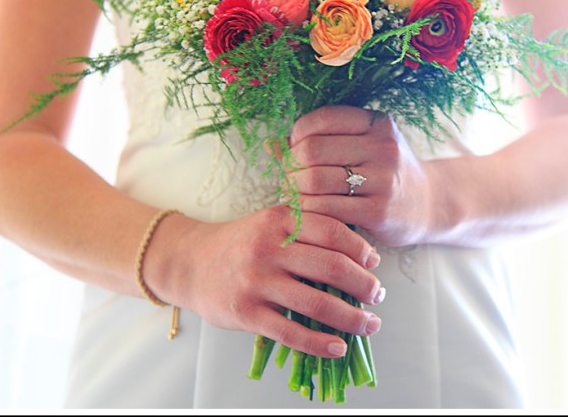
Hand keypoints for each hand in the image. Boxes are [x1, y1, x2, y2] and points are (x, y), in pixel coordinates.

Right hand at [170, 206, 384, 358]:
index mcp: (280, 220)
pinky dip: (320, 343)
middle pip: (331, 268)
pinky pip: (291, 332)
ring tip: (369, 324)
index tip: (374, 263)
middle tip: (377, 295)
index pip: (332, 232)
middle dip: (364, 285)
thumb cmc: (242, 243)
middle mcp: (269, 249)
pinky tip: (339, 347)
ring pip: (317, 304)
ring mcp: (257, 282)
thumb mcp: (271, 222)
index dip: (361, 248)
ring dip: (352, 318)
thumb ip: (308, 229)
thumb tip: (360, 253)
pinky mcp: (246, 314)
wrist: (190, 263)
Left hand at [287, 106, 435, 247]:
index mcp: (377, 123)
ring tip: (296, 195)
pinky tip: (309, 213)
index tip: (295, 150)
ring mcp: (383, 180)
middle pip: (312, 151)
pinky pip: (326, 210)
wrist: (429, 204)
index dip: (298, 135)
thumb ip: (326, 139)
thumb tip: (272, 145)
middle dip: (291, 166)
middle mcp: (383, 148)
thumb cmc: (385, 172)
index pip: (322, 119)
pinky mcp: (378, 212)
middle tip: (290, 177)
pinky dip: (308, 212)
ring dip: (295, 191)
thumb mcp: (367, 144)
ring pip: (314, 181)